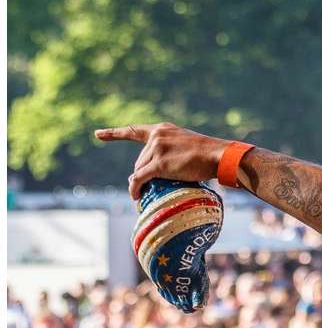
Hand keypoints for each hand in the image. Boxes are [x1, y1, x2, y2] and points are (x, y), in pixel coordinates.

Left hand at [94, 122, 230, 199]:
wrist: (218, 155)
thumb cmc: (209, 154)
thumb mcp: (187, 146)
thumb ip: (171, 152)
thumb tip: (161, 173)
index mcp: (162, 130)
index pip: (134, 131)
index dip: (114, 134)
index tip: (98, 134)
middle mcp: (156, 137)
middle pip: (139, 160)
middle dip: (143, 173)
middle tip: (152, 185)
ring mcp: (156, 150)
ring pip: (139, 170)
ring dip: (141, 183)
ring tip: (148, 192)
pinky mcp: (159, 164)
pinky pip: (140, 179)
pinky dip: (135, 189)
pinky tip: (135, 196)